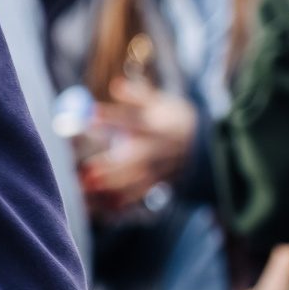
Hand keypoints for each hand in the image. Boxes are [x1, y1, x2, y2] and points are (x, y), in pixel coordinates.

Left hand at [81, 76, 198, 214]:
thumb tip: (116, 85)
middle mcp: (156, 149)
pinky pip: (138, 193)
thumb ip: (137, 96)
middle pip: (130, 157)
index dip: (110, 117)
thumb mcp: (160, 102)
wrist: (205, 146)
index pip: (130, 120)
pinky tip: (104, 204)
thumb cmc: (174, 118)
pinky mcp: (158, 182)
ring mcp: (158, 168)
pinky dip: (121, 199)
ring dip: (109, 183)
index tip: (90, 116)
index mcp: (155, 125)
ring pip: (133, 179)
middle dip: (108, 164)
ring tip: (86, 184)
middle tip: (84, 168)